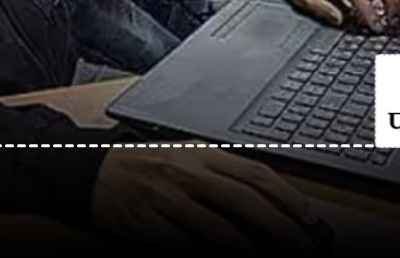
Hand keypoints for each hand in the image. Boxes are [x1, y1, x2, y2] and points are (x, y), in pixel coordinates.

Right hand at [92, 148, 316, 250]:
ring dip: (252, 253)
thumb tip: (268, 202)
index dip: (287, 197)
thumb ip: (221, 171)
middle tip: (304, 250)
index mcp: (199, 152)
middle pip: (244, 201)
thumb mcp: (184, 154)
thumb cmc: (144, 164)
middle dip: (281, 230)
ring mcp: (166, 200)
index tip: (308, 219)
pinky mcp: (147, 224)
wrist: (90, 170)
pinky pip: (186, 247)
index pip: (253, 172)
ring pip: (219, 230)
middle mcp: (185, 173)